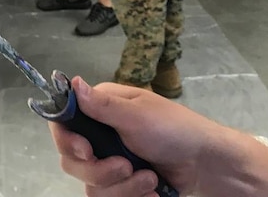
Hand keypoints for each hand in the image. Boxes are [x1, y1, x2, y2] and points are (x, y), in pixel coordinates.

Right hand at [50, 77, 224, 195]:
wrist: (203, 163)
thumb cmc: (173, 129)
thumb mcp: (137, 115)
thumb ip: (102, 105)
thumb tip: (73, 82)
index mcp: (103, 110)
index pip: (64, 123)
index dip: (67, 140)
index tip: (85, 151)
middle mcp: (102, 136)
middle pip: (72, 162)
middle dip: (100, 171)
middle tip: (126, 167)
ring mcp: (111, 161)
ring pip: (92, 186)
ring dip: (123, 188)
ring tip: (150, 179)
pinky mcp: (122, 184)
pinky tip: (152, 191)